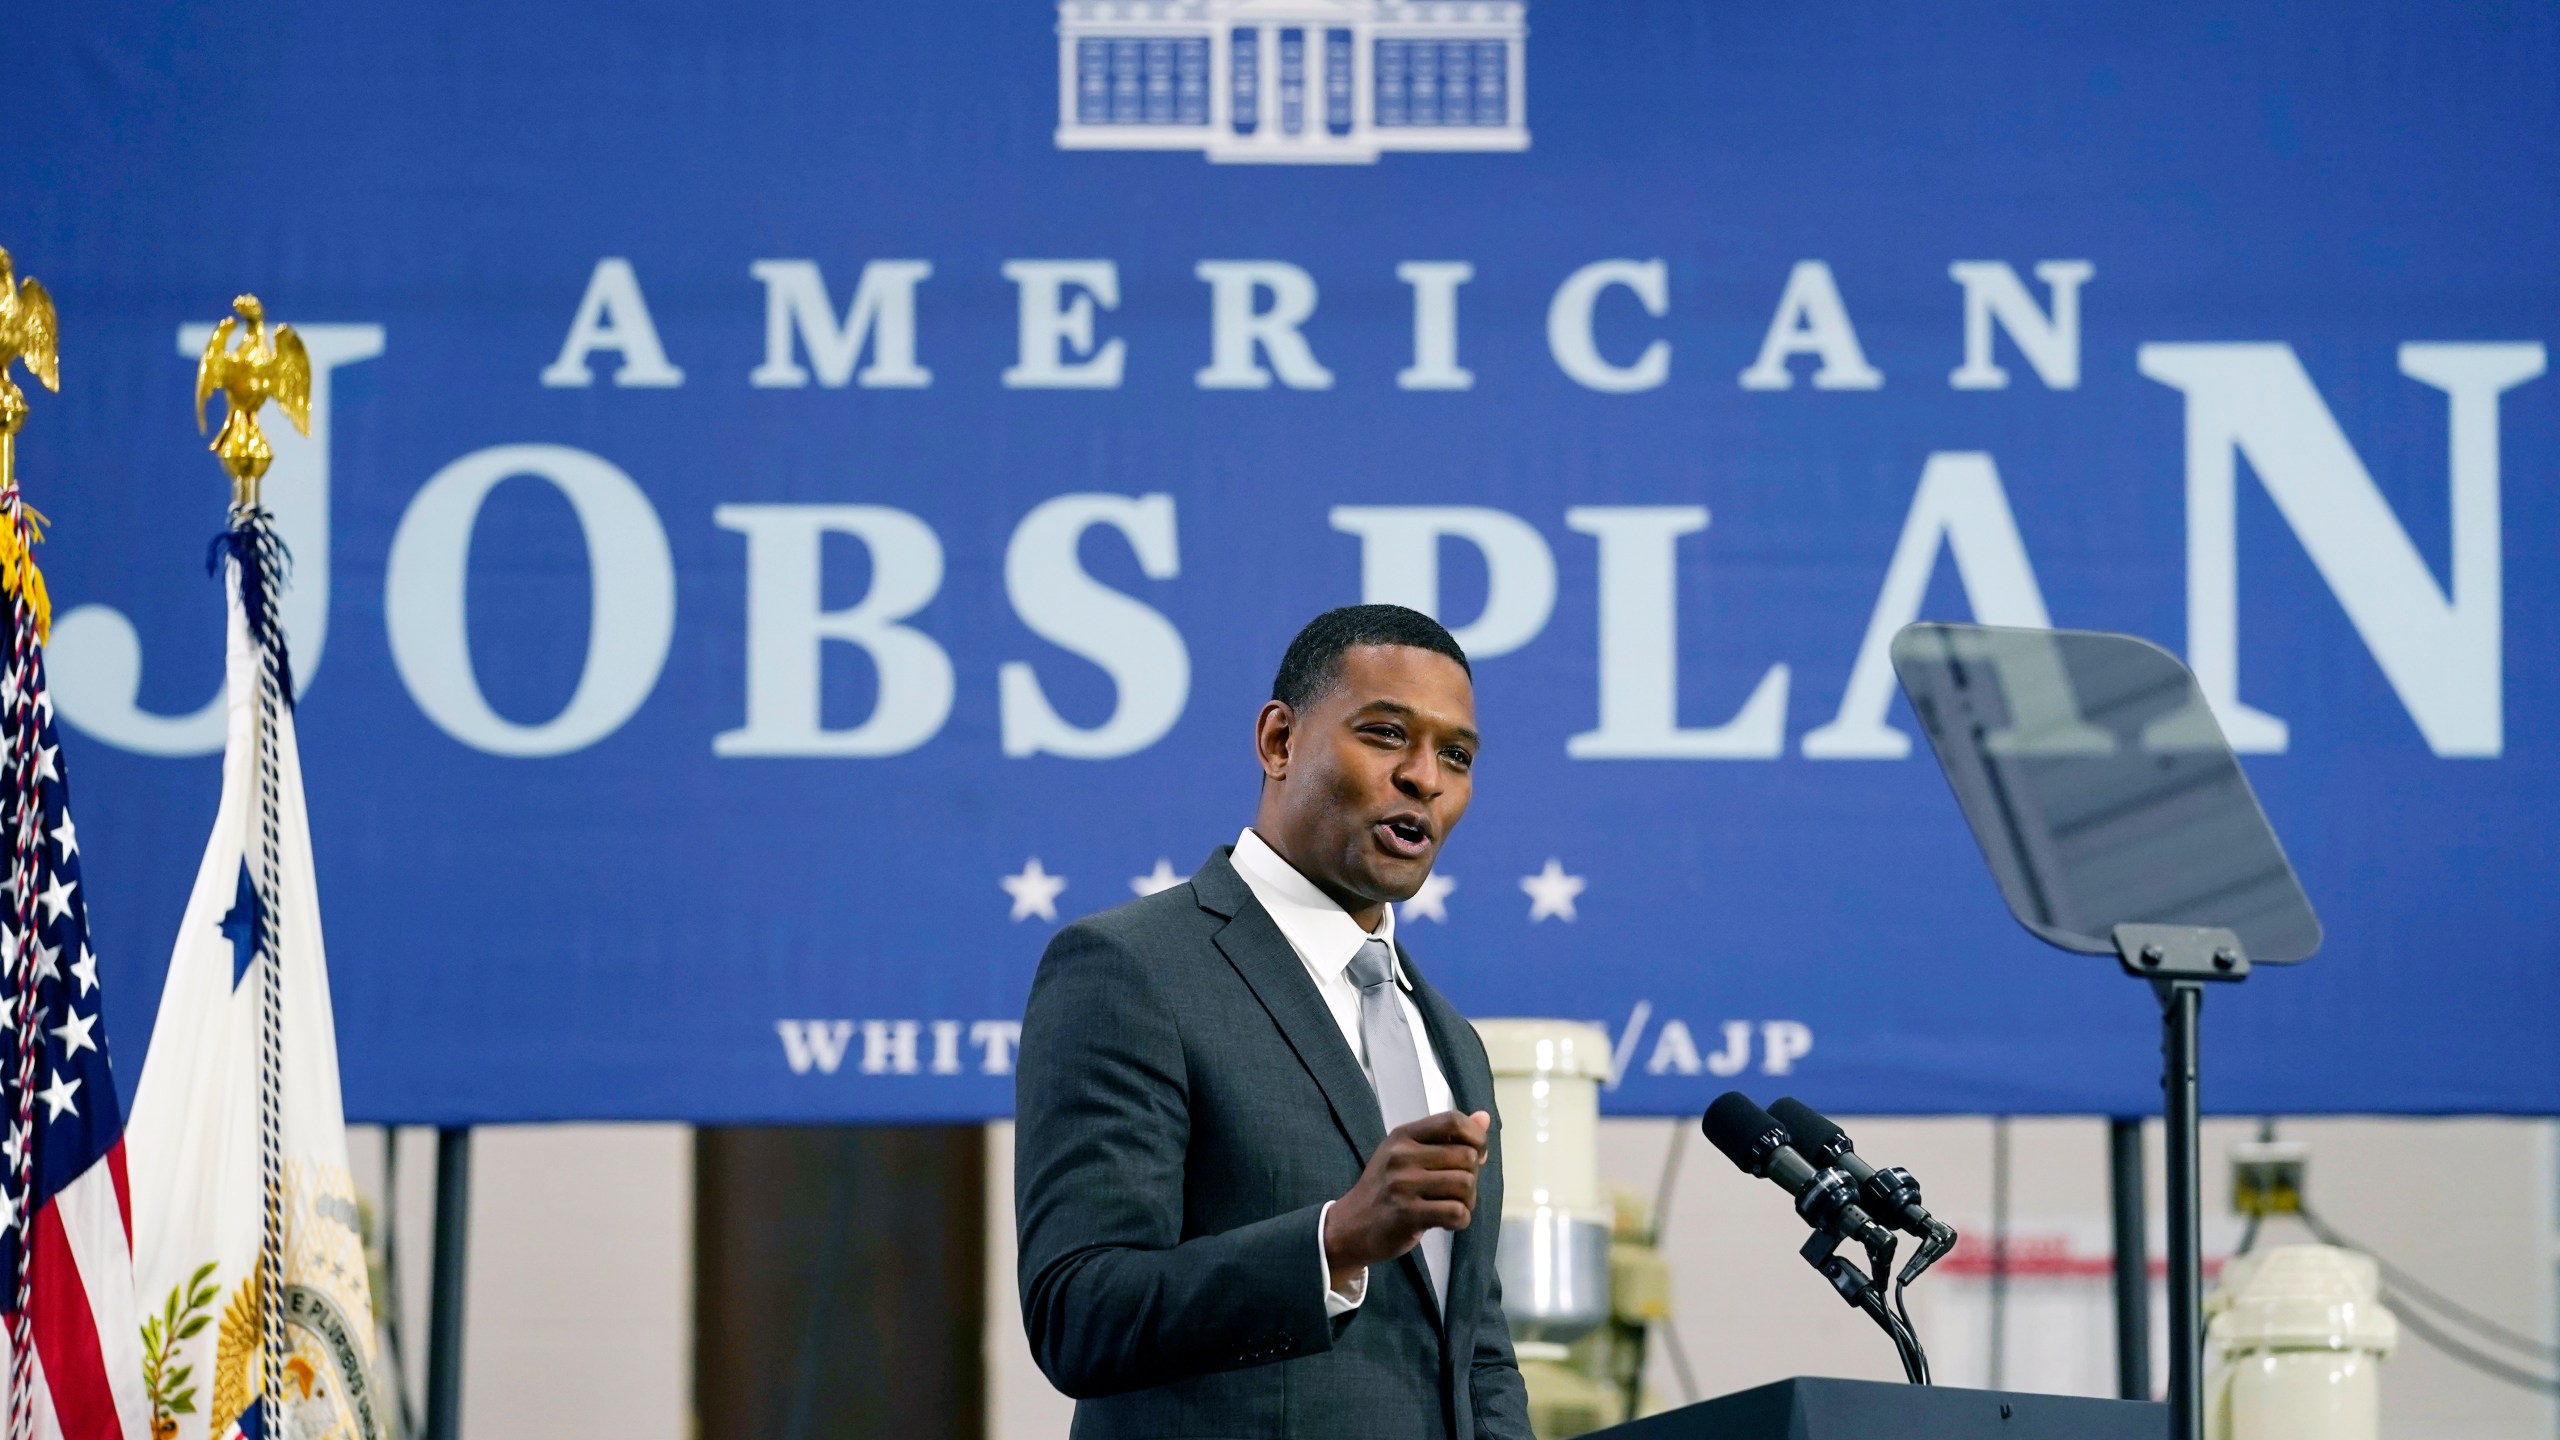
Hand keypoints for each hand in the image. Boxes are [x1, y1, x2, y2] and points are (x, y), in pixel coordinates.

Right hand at [1323, 1110, 1489, 1288]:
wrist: (1349, 1227)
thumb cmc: (1384, 1190)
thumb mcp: (1407, 1155)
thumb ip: (1446, 1138)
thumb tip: (1484, 1117)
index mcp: (1403, 1136)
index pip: (1452, 1121)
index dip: (1476, 1137)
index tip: (1477, 1155)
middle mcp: (1401, 1155)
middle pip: (1466, 1156)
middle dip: (1472, 1176)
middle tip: (1458, 1191)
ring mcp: (1403, 1184)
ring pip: (1465, 1184)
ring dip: (1468, 1201)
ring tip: (1452, 1206)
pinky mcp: (1407, 1213)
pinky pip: (1456, 1212)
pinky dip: (1460, 1220)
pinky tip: (1448, 1222)